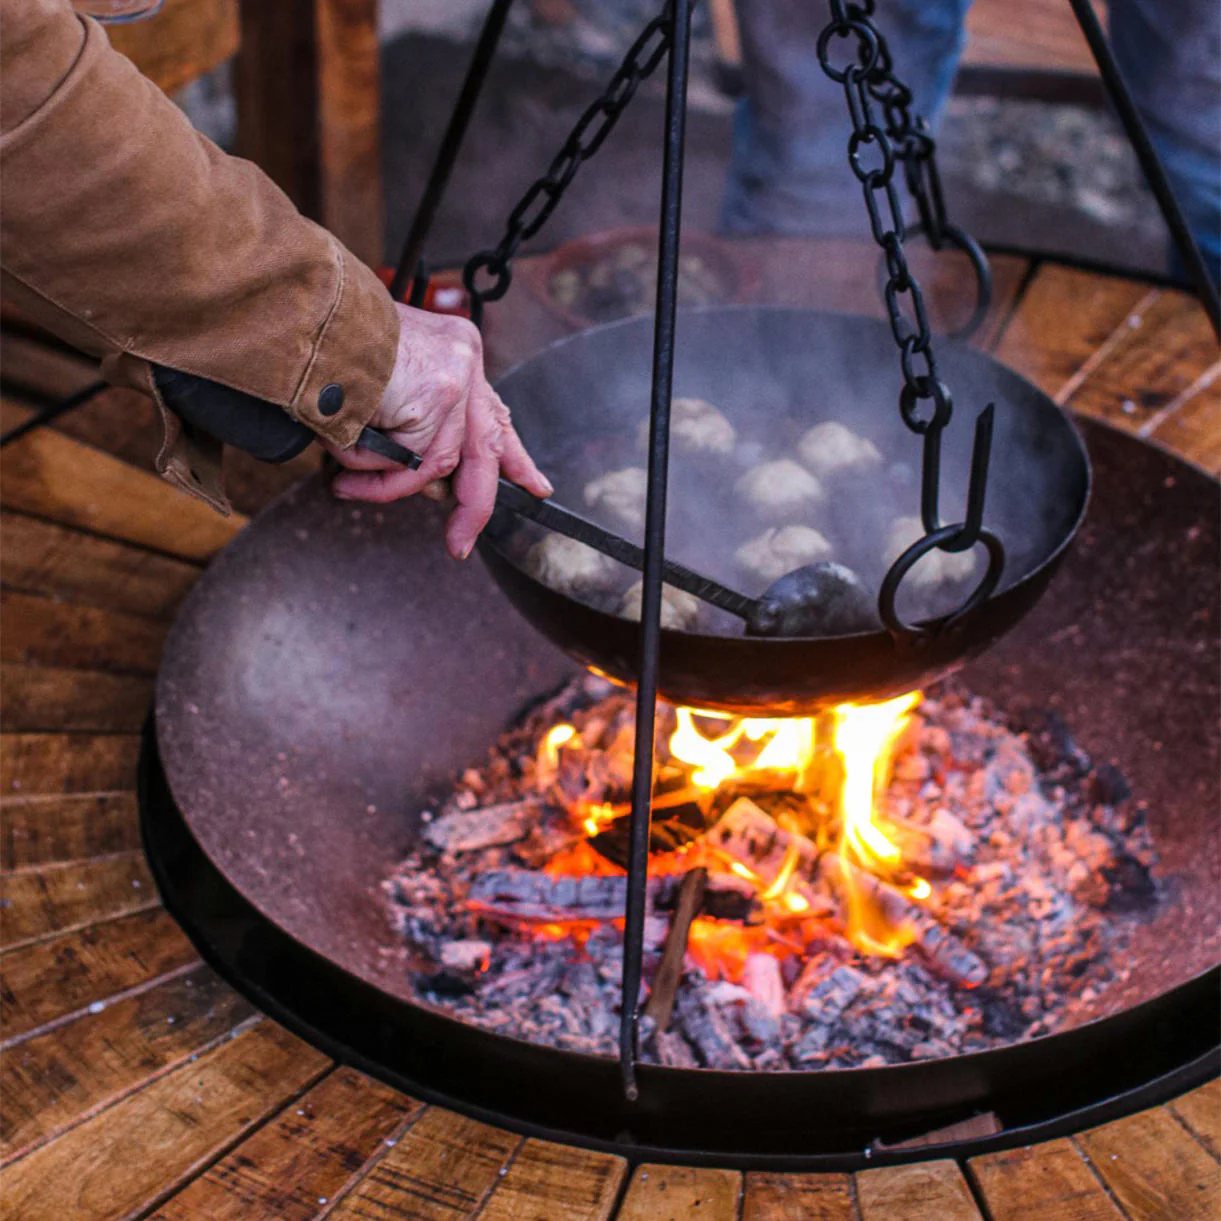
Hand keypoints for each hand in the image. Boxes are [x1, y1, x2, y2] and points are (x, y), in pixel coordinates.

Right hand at [328, 304, 551, 558]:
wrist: (301, 311)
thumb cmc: (324, 346)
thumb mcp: (380, 386)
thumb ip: (413, 428)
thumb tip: (432, 485)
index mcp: (455, 355)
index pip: (494, 416)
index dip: (514, 458)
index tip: (534, 487)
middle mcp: (465, 361)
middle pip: (485, 450)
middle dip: (474, 505)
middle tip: (460, 543)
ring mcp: (456, 377)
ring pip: (435, 462)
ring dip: (386, 485)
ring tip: (345, 486)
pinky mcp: (438, 395)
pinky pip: (409, 461)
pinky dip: (371, 469)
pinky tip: (343, 453)